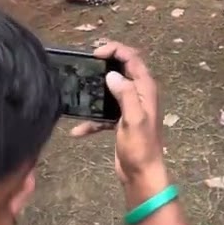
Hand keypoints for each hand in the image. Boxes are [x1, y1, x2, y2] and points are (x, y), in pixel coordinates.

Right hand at [70, 42, 165, 184]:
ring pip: (112, 89)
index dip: (116, 49)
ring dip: (97, 88)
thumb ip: (126, 94)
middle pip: (123, 69)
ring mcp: (130, 108)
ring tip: (80, 85)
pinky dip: (92, 118)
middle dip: (107, 62)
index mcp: (146, 89)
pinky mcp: (120, 121)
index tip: (95, 53)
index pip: (133, 59)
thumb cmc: (140, 147)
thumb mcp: (134, 118)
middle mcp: (140, 94)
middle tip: (87, 61)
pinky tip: (77, 130)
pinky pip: (104, 113)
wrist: (141, 174)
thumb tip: (112, 75)